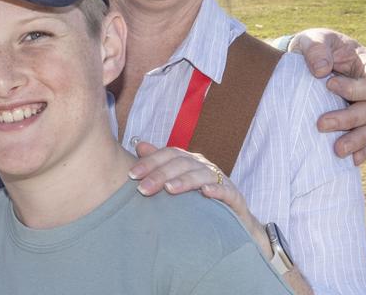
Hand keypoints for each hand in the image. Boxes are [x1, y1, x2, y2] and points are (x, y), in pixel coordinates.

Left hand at [129, 141, 270, 257]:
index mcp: (188, 160)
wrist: (232, 220)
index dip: (150, 162)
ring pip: (201, 175)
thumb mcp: (177, 180)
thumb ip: (159, 163)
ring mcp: (220, 179)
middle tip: (143, 189)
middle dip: (160, 174)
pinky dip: (216, 189)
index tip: (132, 175)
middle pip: (181, 164)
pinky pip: (226, 190)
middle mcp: (203, 165)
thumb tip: (139, 145)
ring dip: (184, 181)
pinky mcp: (234, 196)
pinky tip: (205, 192)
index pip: (168, 154)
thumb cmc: (198, 198)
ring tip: (169, 189)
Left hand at [289, 29, 365, 164]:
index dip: (355, 89)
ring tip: (336, 151)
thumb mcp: (313, 39)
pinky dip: (360, 150)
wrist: (306, 59)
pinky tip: (351, 161)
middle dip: (349, 119)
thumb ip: (317, 49)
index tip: (328, 85)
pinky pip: (365, 139)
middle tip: (321, 124)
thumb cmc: (315, 46)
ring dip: (356, 140)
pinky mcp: (356, 120)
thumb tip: (322, 71)